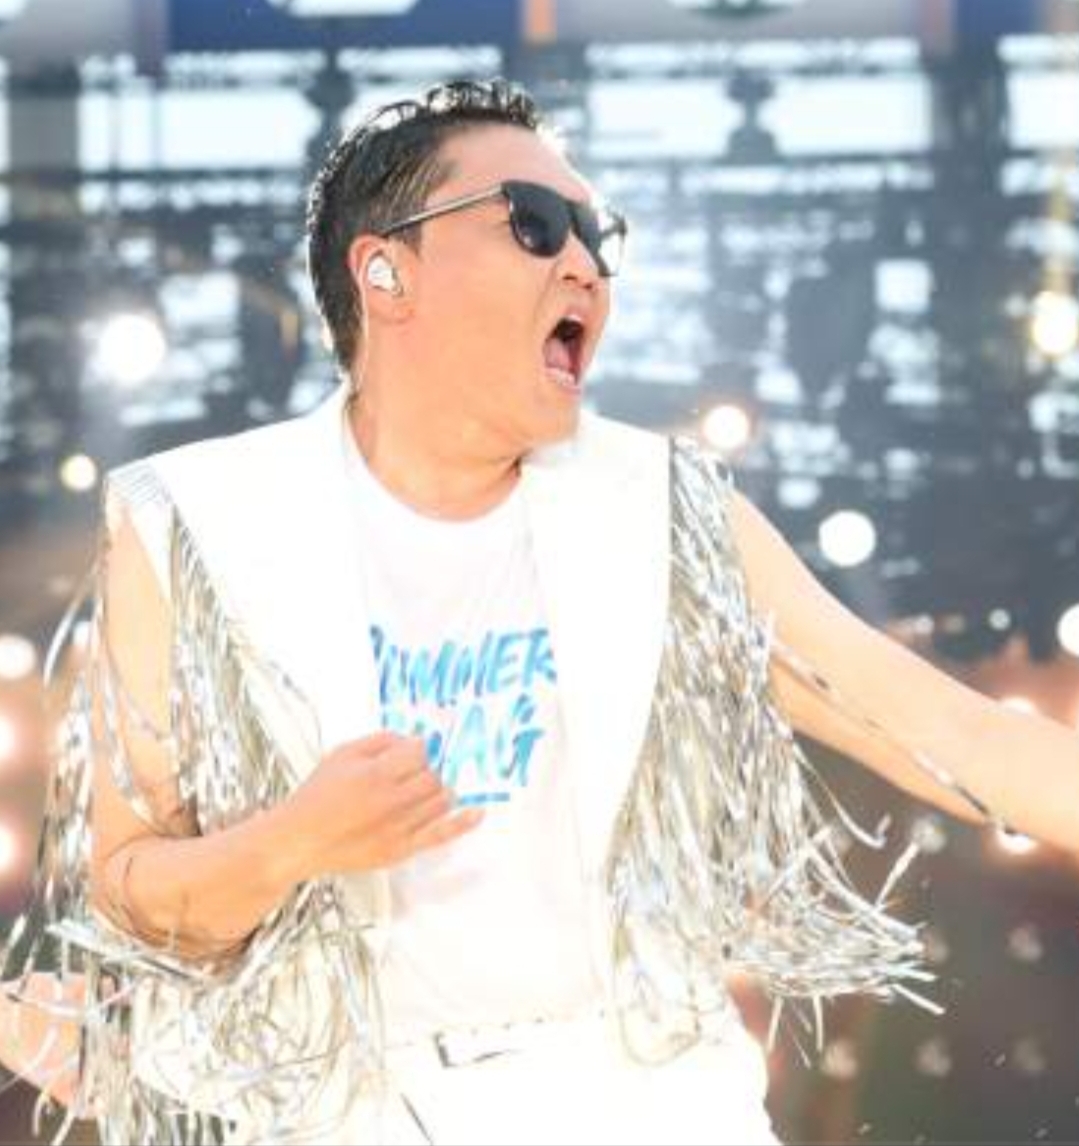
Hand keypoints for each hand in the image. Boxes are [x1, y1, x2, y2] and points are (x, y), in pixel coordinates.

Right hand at [282, 732, 482, 880]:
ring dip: (435, 791)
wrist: (299, 840)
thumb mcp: (342, 754)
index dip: (416, 749)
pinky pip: (441, 835)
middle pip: (432, 776)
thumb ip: (379, 741)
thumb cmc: (316, 799)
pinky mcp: (401, 850)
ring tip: (420, 790)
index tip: (412, 751)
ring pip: (439, 801)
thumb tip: (409, 739)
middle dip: (424, 771)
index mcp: (375, 774)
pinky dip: (462, 822)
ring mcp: (399, 828)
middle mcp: (391, 802)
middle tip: (410, 773)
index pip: (418, 752)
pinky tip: (476, 812)